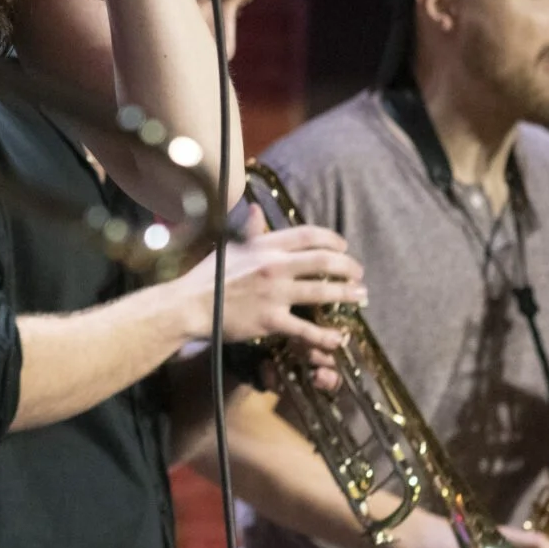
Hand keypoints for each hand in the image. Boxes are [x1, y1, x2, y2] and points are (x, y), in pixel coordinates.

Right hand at [177, 206, 364, 351]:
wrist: (189, 305)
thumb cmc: (206, 276)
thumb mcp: (228, 247)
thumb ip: (249, 231)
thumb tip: (255, 210)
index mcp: (264, 246)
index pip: (308, 235)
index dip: (332, 239)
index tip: (343, 247)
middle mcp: (273, 266)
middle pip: (323, 261)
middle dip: (348, 267)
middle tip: (358, 274)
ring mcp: (274, 294)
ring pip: (322, 292)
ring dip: (346, 294)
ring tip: (359, 296)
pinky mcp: (271, 320)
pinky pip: (306, 329)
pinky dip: (326, 336)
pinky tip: (338, 338)